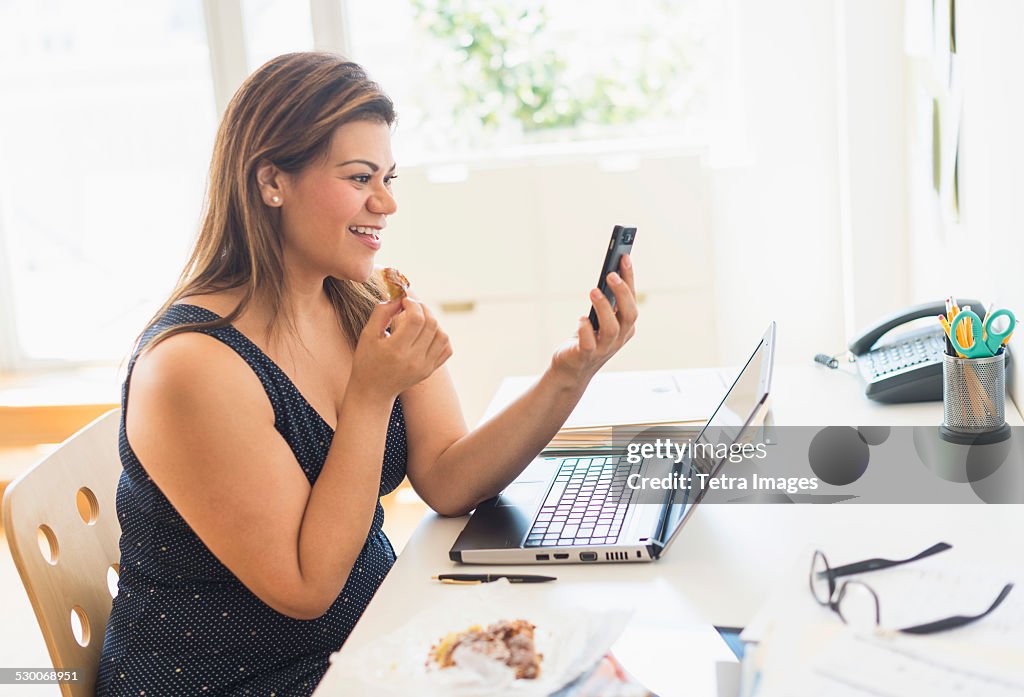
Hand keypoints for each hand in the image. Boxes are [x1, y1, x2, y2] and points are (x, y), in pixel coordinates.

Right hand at [350, 298, 452, 400]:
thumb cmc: (367, 360)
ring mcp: (425, 367)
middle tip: (412, 306)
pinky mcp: (430, 370)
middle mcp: (414, 360)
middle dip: (423, 308)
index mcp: (396, 350)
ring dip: (433, 322)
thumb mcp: (368, 334)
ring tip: (419, 320)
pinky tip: (426, 334)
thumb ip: (382, 312)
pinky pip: (447, 348)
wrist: (373, 391)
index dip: (412, 304)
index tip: (404, 301)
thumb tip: (400, 297)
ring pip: (442, 335)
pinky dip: (440, 336)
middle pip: (431, 324)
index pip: (416, 319)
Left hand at [551, 254, 637, 385]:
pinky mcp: (585, 355)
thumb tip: (609, 272)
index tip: (624, 257)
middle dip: (622, 293)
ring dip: (604, 308)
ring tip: (593, 291)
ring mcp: (603, 348)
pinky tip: (581, 319)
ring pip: (612, 328)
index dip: (630, 278)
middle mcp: (619, 337)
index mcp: (625, 326)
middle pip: (629, 314)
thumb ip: (606, 300)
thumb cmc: (586, 338)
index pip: (632, 299)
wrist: (571, 369)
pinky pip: (589, 343)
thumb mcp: (598, 318)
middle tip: (611, 274)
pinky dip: (585, 330)